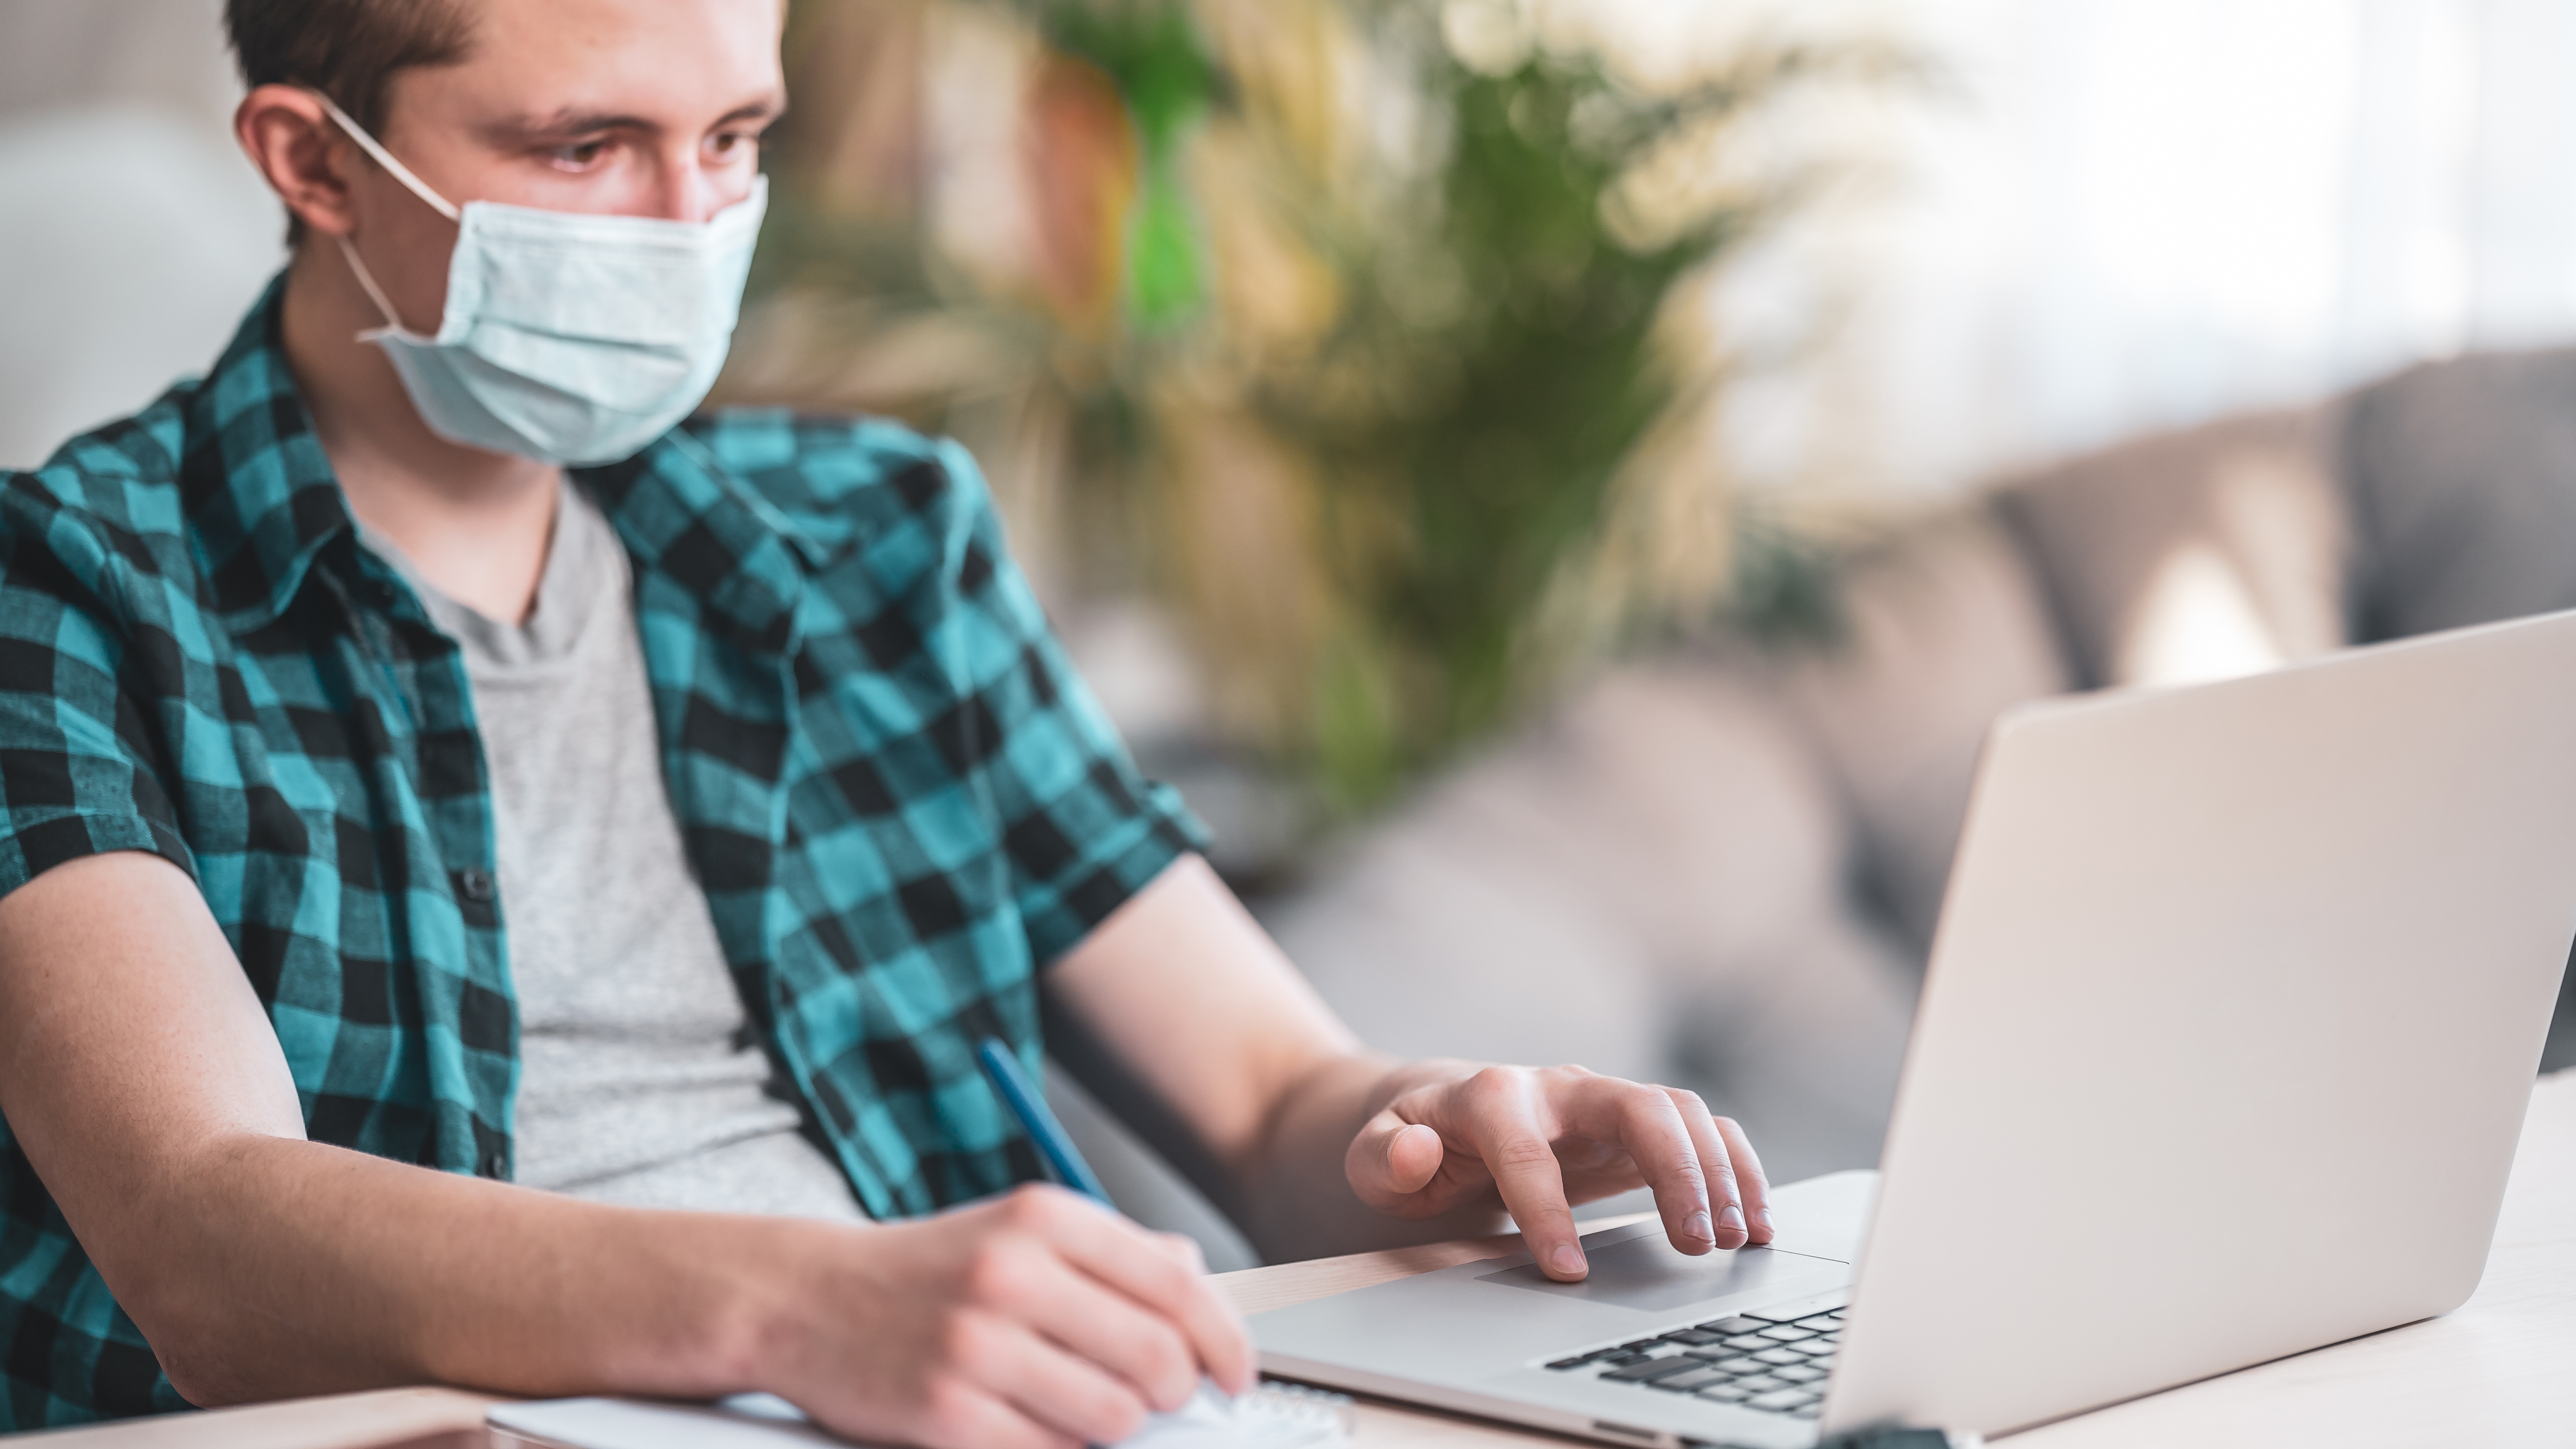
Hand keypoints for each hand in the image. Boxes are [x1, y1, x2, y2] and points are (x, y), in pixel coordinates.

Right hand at [769, 1184, 1253, 1448]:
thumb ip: (1114, 1252)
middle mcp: (1012, 1273)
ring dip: (1120, 1426)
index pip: (1177, 1283)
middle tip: (1166, 1400)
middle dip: (1178, 1392)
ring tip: (1093, 1411)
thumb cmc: (929, 1269)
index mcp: (1044, 1218)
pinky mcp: (945, 1411)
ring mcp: (975, 1345)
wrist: (806, 1297)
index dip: (1225, 1339)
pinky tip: (1042, 1428)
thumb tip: (1202, 1288)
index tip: (1236, 1373)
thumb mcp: (1020, 1229)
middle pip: (1157, 1356)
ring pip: (1115, 1415)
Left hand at [1344, 1063, 1771, 1280]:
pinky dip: (1736, 1167)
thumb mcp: (1376, 1154)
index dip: (1547, 1209)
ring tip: (1733, 1239)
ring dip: (1716, 1172)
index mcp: (1491, 1096)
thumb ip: (1387, 1156)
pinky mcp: (1634, 1126)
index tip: (1567, 1272)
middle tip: (1695, 1244)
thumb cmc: (1413, 1140)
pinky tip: (1752, 1220)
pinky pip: (1700, 1130)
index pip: (1526, 1149)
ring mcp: (1603, 1102)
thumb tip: (1417, 1150)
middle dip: (1672, 1171)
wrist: (1442, 1112)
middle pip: (1634, 1105)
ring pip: (1677, 1112)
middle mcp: (1559, 1087)